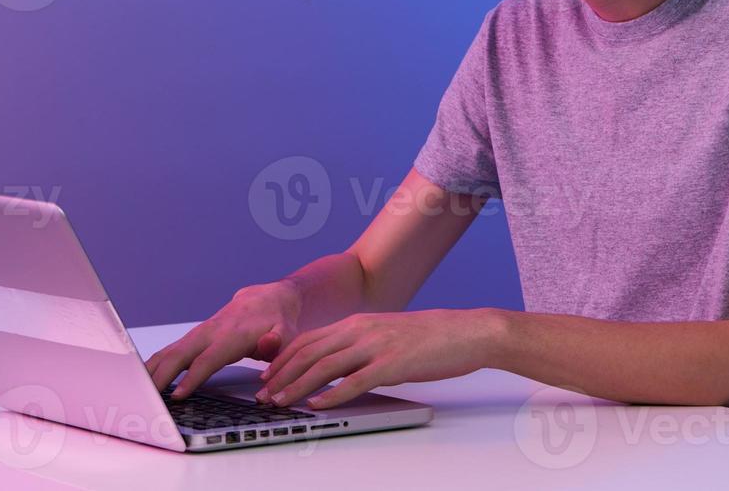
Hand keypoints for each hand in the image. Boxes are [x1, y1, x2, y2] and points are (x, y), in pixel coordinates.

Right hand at [144, 280, 301, 399]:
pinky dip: (155, 364)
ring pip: (170, 351)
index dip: (193, 377)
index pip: (208, 359)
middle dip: (161, 375)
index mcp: (232, 334)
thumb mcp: (287, 331)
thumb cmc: (277, 320)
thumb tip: (266, 346)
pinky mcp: (195, 337)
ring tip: (136, 391)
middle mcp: (211, 332)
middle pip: (180, 354)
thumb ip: (278, 341)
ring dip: (152, 370)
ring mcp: (200, 333)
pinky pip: (171, 351)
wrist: (268, 299)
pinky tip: (144, 378)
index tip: (178, 395)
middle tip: (146, 398)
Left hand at [254, 309, 500, 409]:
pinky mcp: (392, 365)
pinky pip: (355, 381)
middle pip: (309, 352)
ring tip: (280, 402)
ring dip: (297, 386)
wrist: (465, 332)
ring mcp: (376, 346)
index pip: (309, 339)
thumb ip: (359, 344)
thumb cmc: (429, 337)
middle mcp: (361, 330)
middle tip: (263, 394)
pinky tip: (318, 405)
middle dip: (281, 374)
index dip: (283, 359)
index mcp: (358, 322)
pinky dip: (332, 394)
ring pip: (325, 366)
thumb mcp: (386, 334)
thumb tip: (336, 362)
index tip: (266, 376)